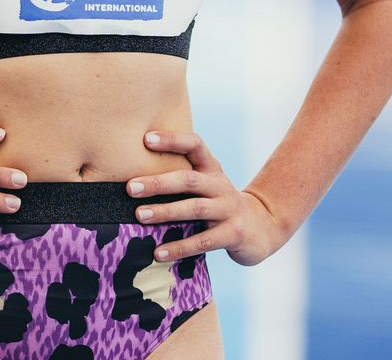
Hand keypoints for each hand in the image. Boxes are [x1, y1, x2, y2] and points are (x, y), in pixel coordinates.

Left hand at [125, 130, 288, 267]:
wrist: (262, 227)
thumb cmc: (219, 204)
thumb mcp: (206, 185)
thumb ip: (181, 178)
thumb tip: (131, 179)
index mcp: (212, 169)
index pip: (194, 145)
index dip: (172, 140)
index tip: (145, 139)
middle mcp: (221, 185)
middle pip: (189, 179)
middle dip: (159, 182)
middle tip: (130, 187)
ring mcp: (229, 209)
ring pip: (195, 208)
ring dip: (166, 212)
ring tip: (139, 216)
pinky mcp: (234, 234)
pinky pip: (204, 240)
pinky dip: (180, 246)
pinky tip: (158, 252)